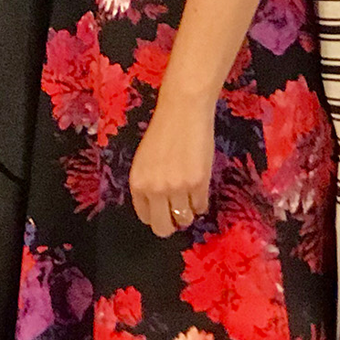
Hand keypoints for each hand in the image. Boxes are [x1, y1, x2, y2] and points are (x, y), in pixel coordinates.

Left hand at [128, 95, 214, 238]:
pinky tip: (199, 186)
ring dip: (188, 211)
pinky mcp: (198, 184)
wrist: (183, 111)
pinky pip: (201, 207)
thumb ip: (148, 184)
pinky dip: (201, 201)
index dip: (157, 215)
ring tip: (190, 195)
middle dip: (171, 223)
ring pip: (184, 219)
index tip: (164, 210)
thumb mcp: (145, 161)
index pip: (145, 217)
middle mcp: (154, 189)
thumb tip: (158, 207)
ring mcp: (176, 188)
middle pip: (163, 228)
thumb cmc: (163, 132)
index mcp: (138, 183)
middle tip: (178, 213)